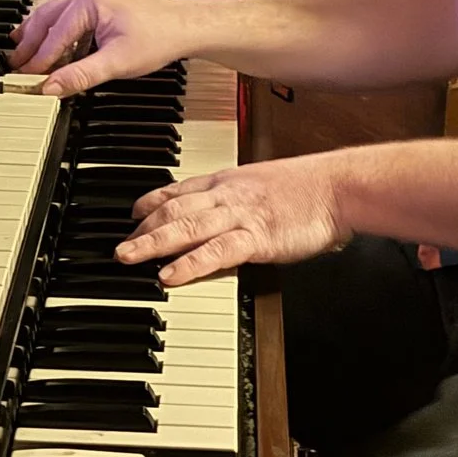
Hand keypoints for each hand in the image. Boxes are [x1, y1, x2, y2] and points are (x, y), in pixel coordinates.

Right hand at [9, 0, 199, 97]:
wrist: (187, 25)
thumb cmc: (160, 36)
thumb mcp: (117, 63)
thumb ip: (80, 76)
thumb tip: (52, 88)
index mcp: (89, 1)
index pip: (53, 36)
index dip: (38, 61)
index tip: (26, 79)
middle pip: (45, 18)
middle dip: (28, 43)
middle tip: (13, 65)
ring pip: (54, 14)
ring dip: (37, 34)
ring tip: (21, 51)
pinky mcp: (101, 2)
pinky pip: (67, 14)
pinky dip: (53, 30)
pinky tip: (50, 43)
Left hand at [117, 155, 349, 287]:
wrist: (338, 186)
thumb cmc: (310, 188)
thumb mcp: (265, 185)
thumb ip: (241, 197)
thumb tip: (226, 213)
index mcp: (229, 181)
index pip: (181, 188)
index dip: (152, 201)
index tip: (133, 213)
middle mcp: (227, 195)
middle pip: (174, 209)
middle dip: (142, 229)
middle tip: (119, 247)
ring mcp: (240, 215)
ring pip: (185, 227)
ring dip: (152, 244)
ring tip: (127, 258)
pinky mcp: (256, 237)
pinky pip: (215, 251)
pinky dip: (189, 264)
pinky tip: (169, 275)